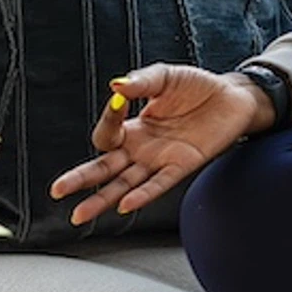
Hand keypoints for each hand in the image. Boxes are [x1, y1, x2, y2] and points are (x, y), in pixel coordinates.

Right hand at [48, 65, 267, 224]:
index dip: (108, 120)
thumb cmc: (197, 87)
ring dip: (102, 199)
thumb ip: (142, 82)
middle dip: (81, 180)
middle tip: (57, 191)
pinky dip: (142, 194)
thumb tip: (116, 86)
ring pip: (125, 184)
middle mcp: (143, 149)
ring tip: (79, 214)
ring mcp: (160, 160)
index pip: (107, 134)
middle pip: (105, 168)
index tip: (118, 100)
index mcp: (134, 128)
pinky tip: (125, 204)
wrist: (233, 96)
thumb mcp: (165, 77)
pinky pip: (159, 184)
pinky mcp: (183, 165)